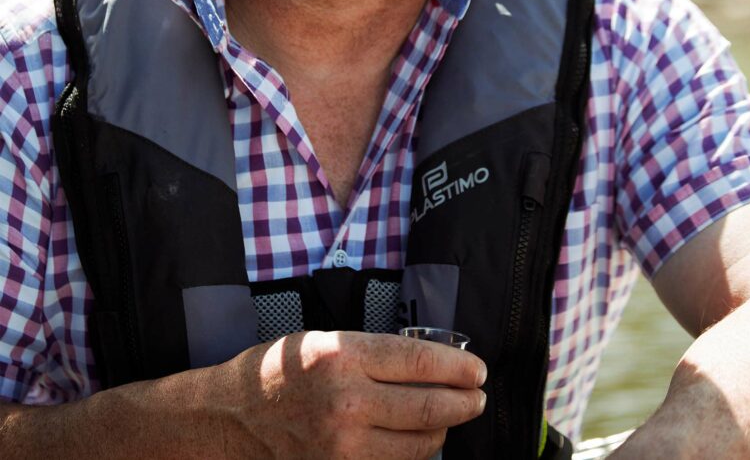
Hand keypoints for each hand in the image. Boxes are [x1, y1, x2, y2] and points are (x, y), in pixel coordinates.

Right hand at [219, 330, 487, 458]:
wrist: (229, 418)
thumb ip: (374, 354)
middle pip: (429, 406)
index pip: (419, 362)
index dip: (458, 367)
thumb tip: (427, 364)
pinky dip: (414, 454)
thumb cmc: (278, 371)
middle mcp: (347, 402)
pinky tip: (419, 441)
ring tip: (451, 417)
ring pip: (419, 444)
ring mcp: (343, 447)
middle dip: (463, 401)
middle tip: (477, 396)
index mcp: (343, 356)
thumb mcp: (324, 342)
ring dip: (443, 430)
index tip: (478, 369)